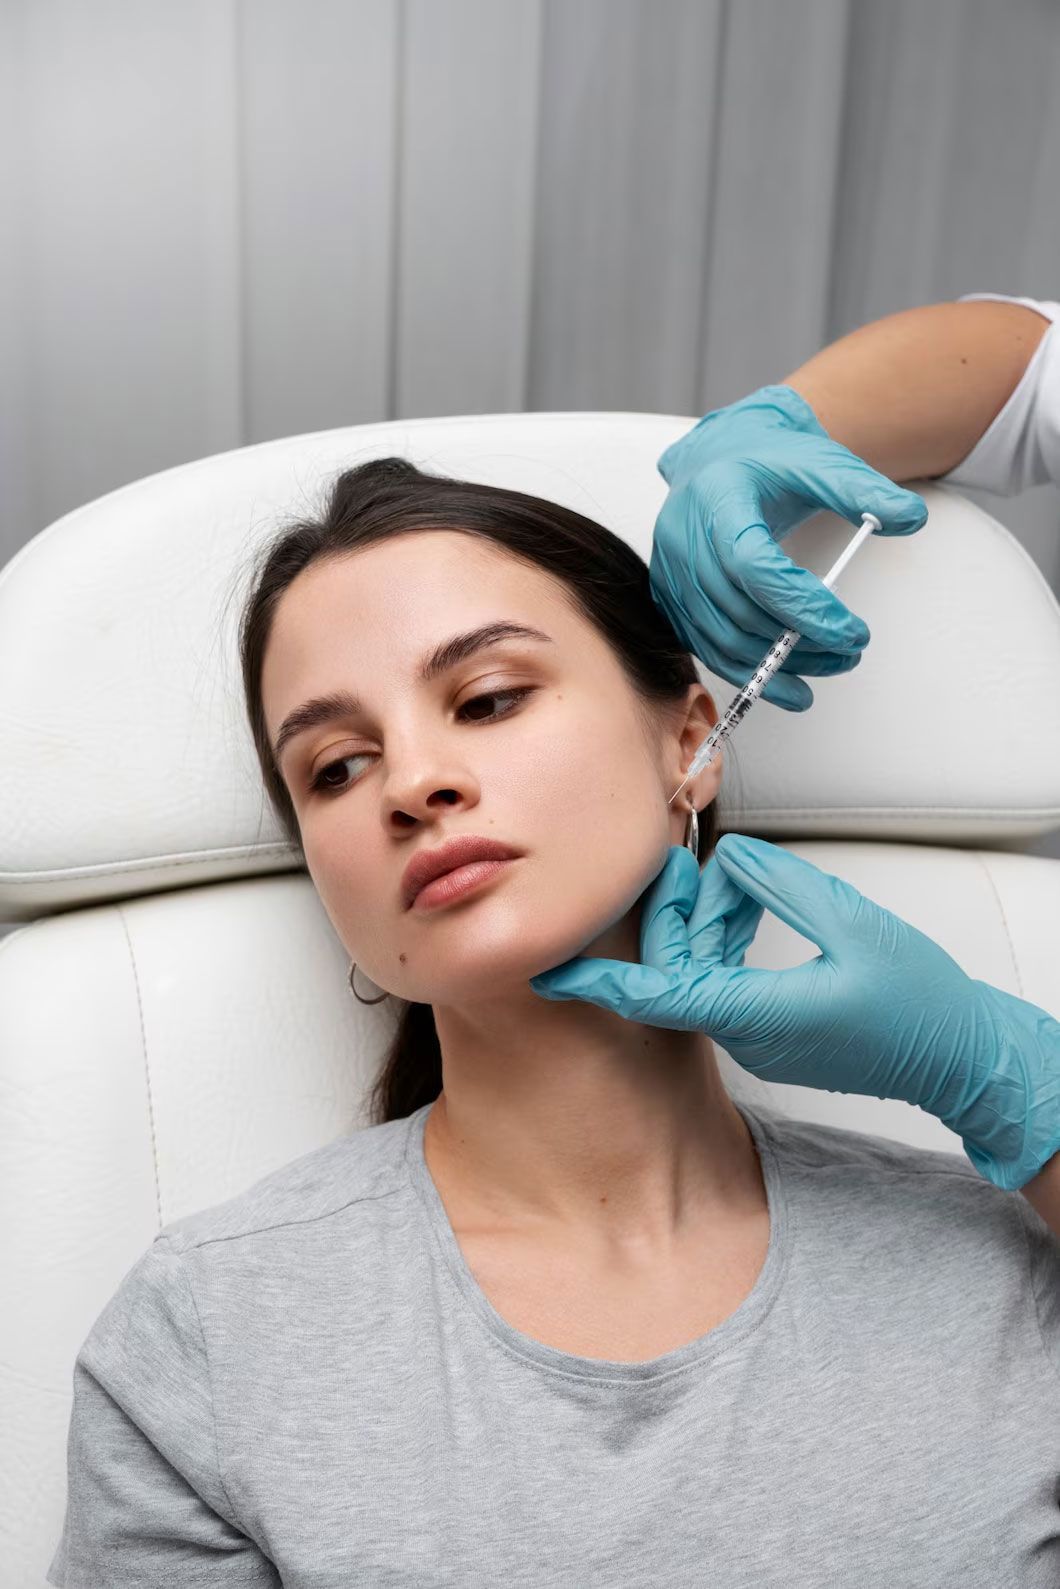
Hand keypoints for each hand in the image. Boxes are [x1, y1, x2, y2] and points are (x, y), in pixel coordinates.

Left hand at [529, 835, 1059, 1190]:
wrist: (957, 1056)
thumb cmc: (918, 1005)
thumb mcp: (851, 924)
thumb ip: (780, 884)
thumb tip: (729, 860)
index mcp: (754, 1012)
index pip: (655, 993)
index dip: (597, 979)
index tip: (549, 969)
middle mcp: (742, 1029)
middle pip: (676, 962)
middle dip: (674, 910)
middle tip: (678, 861)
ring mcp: (753, 1033)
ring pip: (700, 965)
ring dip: (707, 919)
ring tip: (735, 879)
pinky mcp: (767, 1027)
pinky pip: (724, 975)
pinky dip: (727, 936)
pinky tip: (748, 904)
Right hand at [651, 385, 927, 709]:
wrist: (717, 458)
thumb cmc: (766, 460)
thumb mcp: (819, 461)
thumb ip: (865, 490)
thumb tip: (911, 517)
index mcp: (717, 498)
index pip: (754, 566)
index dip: (802, 606)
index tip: (850, 630)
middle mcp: (683, 538)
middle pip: (740, 611)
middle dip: (801, 642)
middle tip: (853, 648)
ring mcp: (671, 573)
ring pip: (725, 640)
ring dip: (780, 665)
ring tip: (834, 663)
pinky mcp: (671, 599)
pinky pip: (708, 649)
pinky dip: (750, 674)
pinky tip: (789, 684)